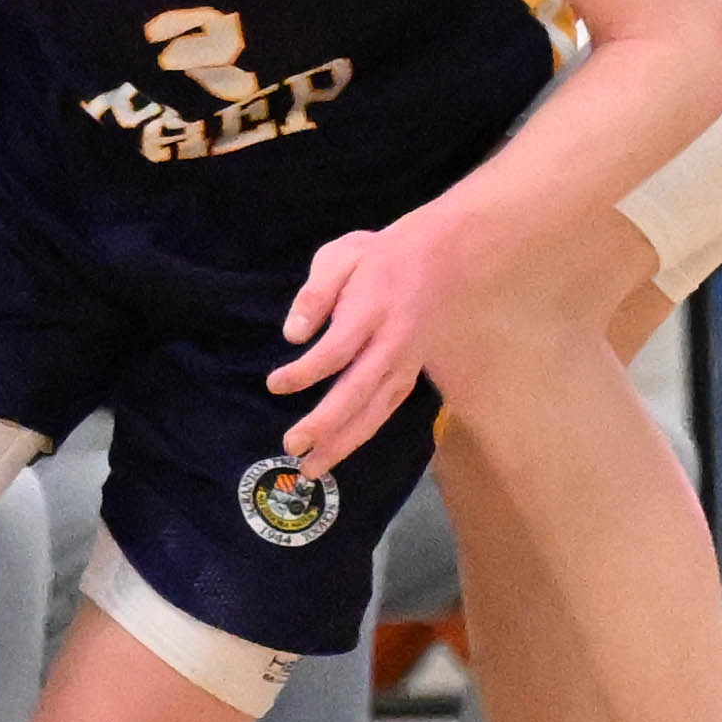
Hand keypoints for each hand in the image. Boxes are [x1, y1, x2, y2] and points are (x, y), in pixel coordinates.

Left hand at [267, 214, 456, 478]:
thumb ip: (315, 294)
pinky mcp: (412, 372)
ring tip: (313, 467)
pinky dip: (365, 432)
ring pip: (376, 410)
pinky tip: (342, 449)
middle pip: (358, 391)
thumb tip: (293, 335)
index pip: (337, 349)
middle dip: (325, 423)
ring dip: (344, 441)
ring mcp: (406, 362)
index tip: (275, 384)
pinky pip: (388, 409)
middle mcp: (391, 343)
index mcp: (372, 309)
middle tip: (292, 446)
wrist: (446, 257)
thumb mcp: (344, 255)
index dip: (306, 372)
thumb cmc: (383, 256)